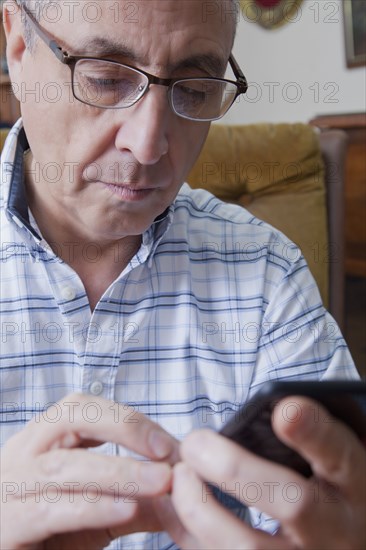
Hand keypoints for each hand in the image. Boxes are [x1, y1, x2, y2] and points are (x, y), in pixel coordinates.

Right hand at [0, 393, 178, 549]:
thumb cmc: (52, 531)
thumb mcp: (100, 506)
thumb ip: (139, 493)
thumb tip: (187, 482)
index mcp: (42, 439)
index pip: (82, 407)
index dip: (128, 419)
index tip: (168, 442)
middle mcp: (22, 454)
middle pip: (68, 418)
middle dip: (123, 428)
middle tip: (165, 451)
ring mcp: (9, 488)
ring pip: (62, 465)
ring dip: (118, 471)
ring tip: (161, 482)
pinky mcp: (7, 526)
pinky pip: (50, 510)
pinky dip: (93, 506)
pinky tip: (127, 510)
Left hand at [155, 397, 365, 548]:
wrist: (343, 539)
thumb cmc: (330, 487)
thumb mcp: (333, 458)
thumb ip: (311, 434)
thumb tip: (278, 410)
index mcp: (353, 483)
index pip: (338, 453)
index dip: (312, 431)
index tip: (284, 410)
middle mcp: (335, 529)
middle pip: (292, 505)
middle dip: (235, 470)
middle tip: (196, 442)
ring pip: (248, 549)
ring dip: (202, 510)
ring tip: (181, 474)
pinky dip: (190, 534)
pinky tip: (173, 505)